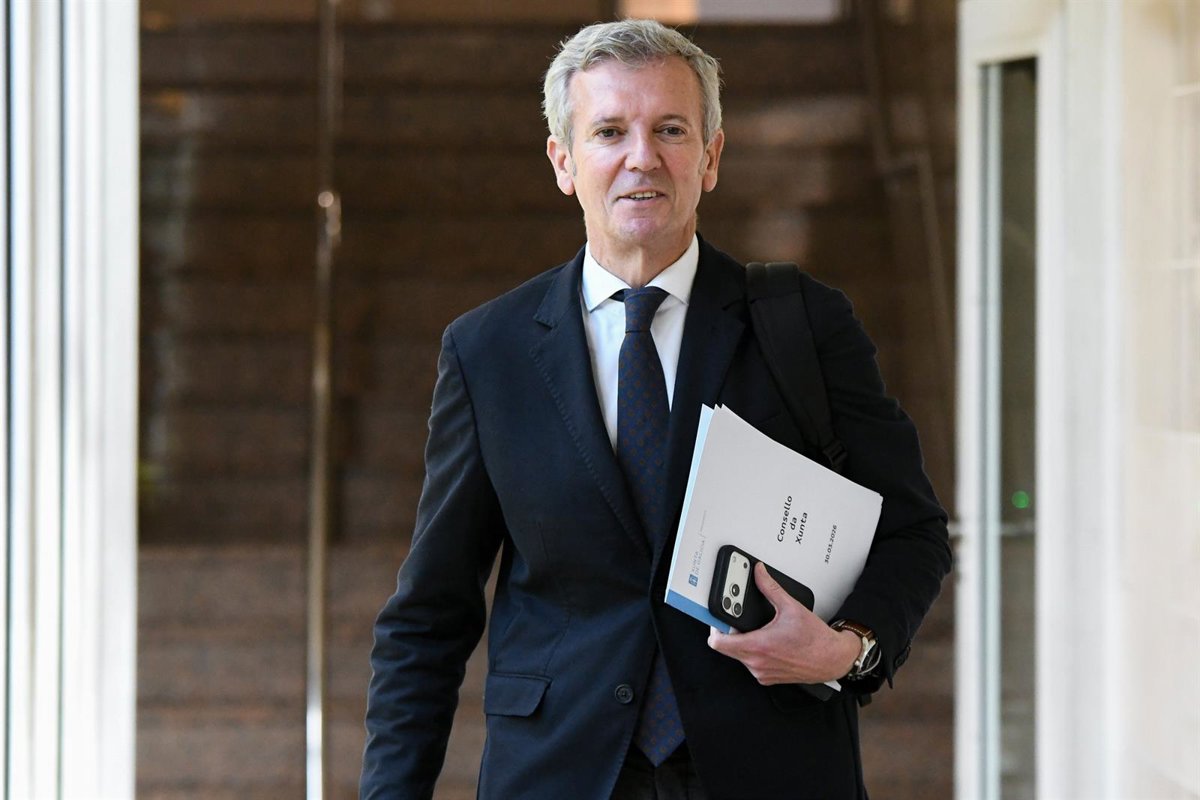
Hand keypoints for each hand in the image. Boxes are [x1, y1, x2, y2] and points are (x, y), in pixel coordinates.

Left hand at [707, 562, 859, 684]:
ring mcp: (762, 673)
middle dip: (731, 632)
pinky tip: (767, 642)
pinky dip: (754, 652)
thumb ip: (770, 588)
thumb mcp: (791, 607)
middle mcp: (756, 663)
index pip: (718, 642)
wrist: (833, 659)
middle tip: (741, 619)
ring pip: (738, 656)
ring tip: (759, 630)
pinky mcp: (767, 678)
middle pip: (727, 647)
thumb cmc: (815, 639)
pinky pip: (751, 663)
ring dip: (743, 642)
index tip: (718, 618)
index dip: (715, 628)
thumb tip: (759, 573)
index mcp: (758, 646)